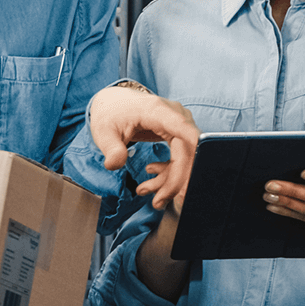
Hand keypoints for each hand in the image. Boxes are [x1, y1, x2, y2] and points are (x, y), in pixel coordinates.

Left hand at [88, 85, 199, 211]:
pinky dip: (171, 173)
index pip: (182, 128)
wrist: (113, 103)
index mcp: (156, 110)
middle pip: (187, 150)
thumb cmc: (110, 114)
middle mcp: (174, 115)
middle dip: (176, 181)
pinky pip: (182, 157)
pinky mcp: (178, 133)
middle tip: (158, 202)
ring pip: (188, 157)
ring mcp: (179, 124)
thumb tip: (114, 165)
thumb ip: (111, 149)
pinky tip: (152, 178)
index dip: (195, 148)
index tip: (199, 170)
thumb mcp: (104, 132)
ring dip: (172, 180)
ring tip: (148, 193)